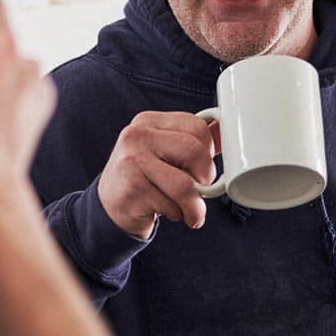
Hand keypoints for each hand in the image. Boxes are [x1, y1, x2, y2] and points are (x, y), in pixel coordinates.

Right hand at [95, 112, 218, 237]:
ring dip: (194, 205)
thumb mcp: (165, 153)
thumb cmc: (144, 179)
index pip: (197, 127)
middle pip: (195, 151)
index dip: (209, 152)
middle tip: (199, 189)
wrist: (109, 207)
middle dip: (205, 178)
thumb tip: (226, 131)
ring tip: (188, 210)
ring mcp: (132, 162)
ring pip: (185, 185)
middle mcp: (137, 136)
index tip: (202, 167)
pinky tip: (164, 210)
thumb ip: (194, 142)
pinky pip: (171, 206)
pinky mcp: (132, 190)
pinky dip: (176, 214)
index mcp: (149, 121)